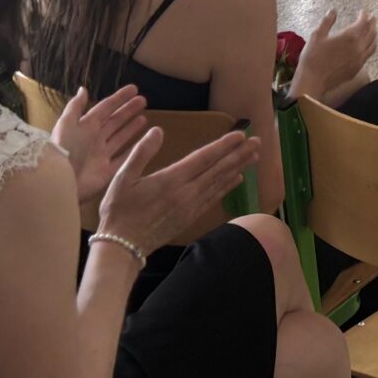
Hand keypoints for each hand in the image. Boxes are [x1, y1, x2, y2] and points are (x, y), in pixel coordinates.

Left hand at [50, 83, 150, 206]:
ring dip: (132, 128)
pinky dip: (134, 150)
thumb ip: (75, 106)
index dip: (119, 98)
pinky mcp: (107, 172)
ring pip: (120, 138)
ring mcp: (102, 155)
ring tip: (145, 119)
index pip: (106, 107)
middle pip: (115, 121)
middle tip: (144, 101)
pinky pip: (123, 158)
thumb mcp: (67, 123)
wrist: (60, 180)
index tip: (134, 88)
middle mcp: (95, 139)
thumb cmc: (64, 149)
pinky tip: (144, 142)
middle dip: (128, 111)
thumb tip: (83, 89)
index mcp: (86, 126)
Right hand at [95, 122, 261, 257]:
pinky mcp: (190, 218)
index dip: (223, 146)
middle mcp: (186, 193)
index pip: (203, 158)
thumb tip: (158, 130)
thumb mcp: (122, 178)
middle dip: (239, 155)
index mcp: (171, 180)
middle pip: (218, 170)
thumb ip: (141, 152)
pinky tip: (237, 180)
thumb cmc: (119, 210)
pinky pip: (213, 199)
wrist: (122, 247)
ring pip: (219, 184)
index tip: (240, 135)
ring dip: (238, 168)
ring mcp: (190, 207)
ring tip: (254, 157)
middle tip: (258, 142)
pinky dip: (226, 187)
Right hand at [293, 7, 377, 99]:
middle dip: (372, 24)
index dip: (364, 16)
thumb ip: (327, 22)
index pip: (362, 23)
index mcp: (349, 37)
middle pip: (371, 33)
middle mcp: (358, 47)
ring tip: (372, 31)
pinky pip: (368, 55)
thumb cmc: (313, 57)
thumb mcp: (317, 35)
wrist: (313, 81)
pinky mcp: (357, 69)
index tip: (363, 12)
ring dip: (373, 36)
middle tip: (372, 19)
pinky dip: (370, 47)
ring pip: (372, 45)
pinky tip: (366, 47)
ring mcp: (359, 59)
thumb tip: (333, 11)